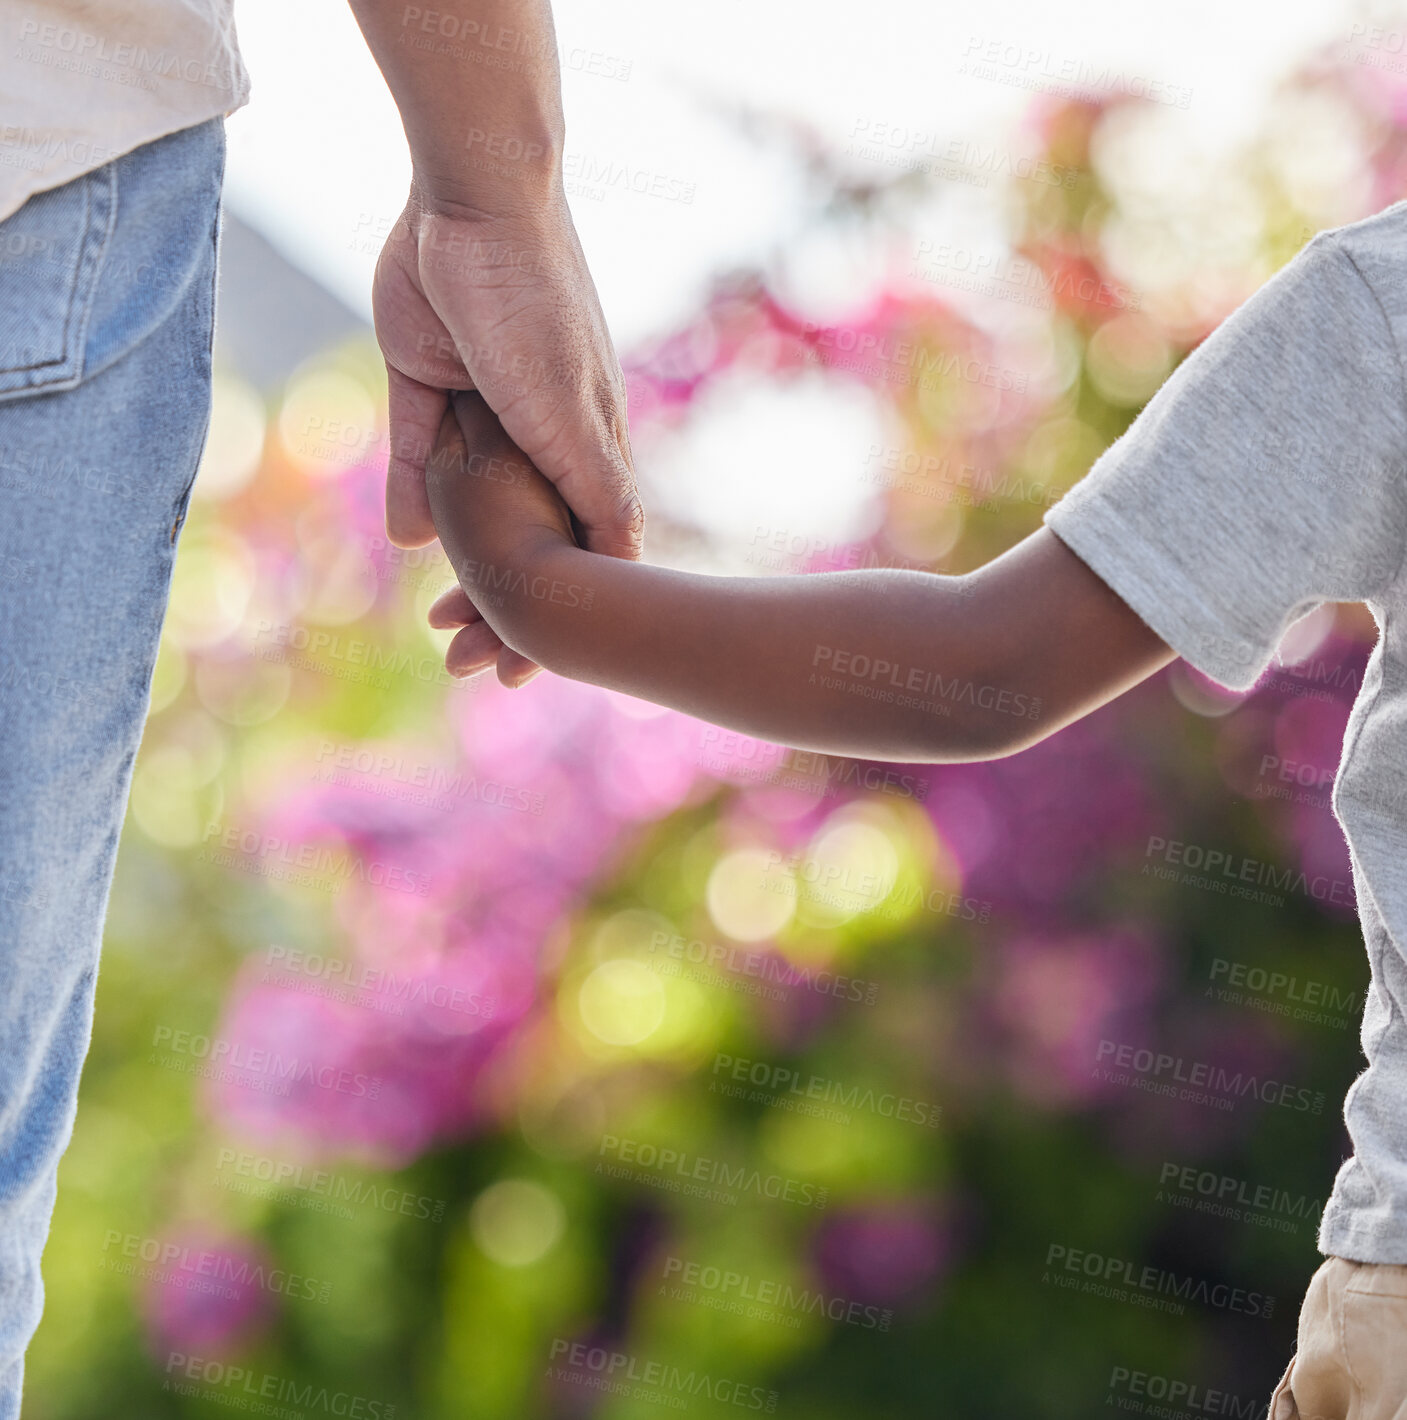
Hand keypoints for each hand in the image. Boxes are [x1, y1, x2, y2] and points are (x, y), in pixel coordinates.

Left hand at [373, 190, 641, 676]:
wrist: (476, 203)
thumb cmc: (541, 310)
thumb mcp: (576, 416)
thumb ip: (595, 492)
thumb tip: (606, 577)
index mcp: (586, 450)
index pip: (580, 551)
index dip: (559, 617)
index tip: (530, 671)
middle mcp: (538, 439)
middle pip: (520, 541)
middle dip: (497, 607)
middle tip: (465, 664)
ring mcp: (483, 414)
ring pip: (466, 509)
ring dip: (455, 565)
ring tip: (437, 627)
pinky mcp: (427, 383)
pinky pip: (417, 456)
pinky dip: (410, 499)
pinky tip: (407, 542)